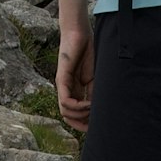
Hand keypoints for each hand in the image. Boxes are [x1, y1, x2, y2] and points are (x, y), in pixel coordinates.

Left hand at [55, 16, 93, 131]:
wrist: (79, 33)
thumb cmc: (88, 51)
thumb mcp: (95, 76)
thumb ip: (95, 91)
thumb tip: (99, 109)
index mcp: (74, 89)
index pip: (74, 114)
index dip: (83, 123)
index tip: (96, 127)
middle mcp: (65, 89)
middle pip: (67, 116)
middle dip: (81, 123)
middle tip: (94, 123)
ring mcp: (62, 84)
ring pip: (65, 111)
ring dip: (81, 114)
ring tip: (93, 108)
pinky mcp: (61, 78)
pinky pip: (65, 100)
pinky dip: (78, 106)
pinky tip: (89, 103)